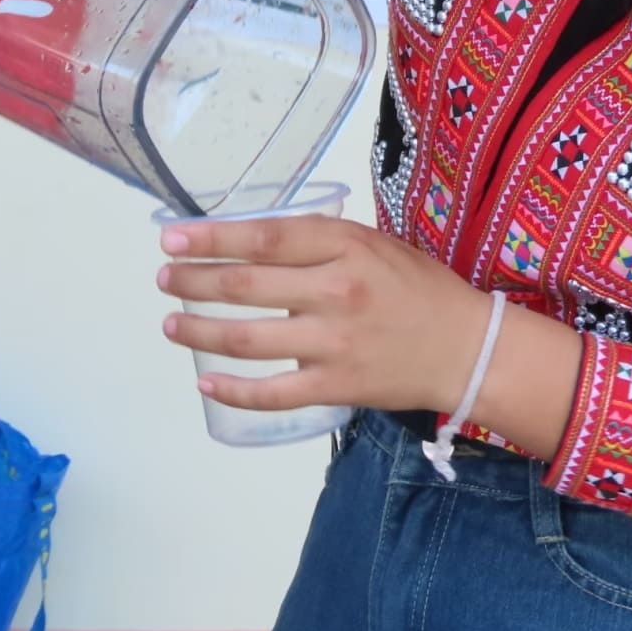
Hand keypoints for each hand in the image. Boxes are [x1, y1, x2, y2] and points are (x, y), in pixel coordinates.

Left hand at [158, 214, 495, 416]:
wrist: (467, 349)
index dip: (212, 238)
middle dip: (193, 281)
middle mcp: (336, 291)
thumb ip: (320, 242)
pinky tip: (206, 380)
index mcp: (347, 246)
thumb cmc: (419, 289)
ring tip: (171, 324)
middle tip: (164, 278)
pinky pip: (272, 393)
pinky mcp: (336, 387)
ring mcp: (334, 343)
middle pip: (246, 285)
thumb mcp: (375, 244)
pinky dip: (233, 390)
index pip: (265, 237)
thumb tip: (253, 240)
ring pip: (248, 339)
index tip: (173, 238)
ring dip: (199, 331)